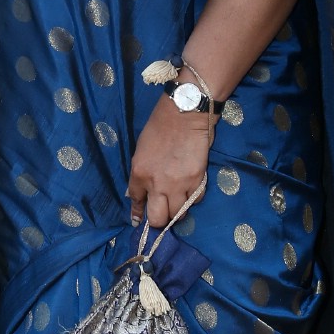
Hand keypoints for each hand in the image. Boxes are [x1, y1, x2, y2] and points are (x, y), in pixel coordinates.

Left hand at [127, 96, 211, 228]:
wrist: (185, 113)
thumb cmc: (160, 126)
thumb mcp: (141, 150)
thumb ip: (140, 174)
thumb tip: (137, 193)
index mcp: (139, 173)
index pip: (136, 202)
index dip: (138, 214)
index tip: (139, 221)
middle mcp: (157, 184)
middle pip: (158, 219)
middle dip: (159, 220)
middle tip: (162, 214)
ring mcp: (178, 184)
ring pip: (178, 214)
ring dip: (177, 211)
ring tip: (177, 203)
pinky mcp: (197, 181)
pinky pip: (195, 200)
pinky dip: (192, 199)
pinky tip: (190, 190)